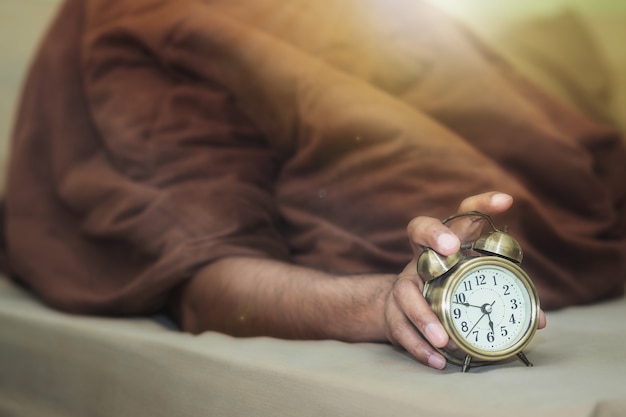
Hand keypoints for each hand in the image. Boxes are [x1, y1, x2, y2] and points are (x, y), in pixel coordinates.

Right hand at [383, 191, 544, 369]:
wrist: (397, 310)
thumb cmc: (446, 293)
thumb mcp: (473, 287)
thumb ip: (504, 299)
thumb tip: (541, 320)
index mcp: (447, 245)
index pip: (463, 217)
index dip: (482, 204)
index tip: (507, 201)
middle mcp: (422, 257)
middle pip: (418, 230)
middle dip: (434, 234)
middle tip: (450, 247)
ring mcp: (404, 283)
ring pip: (407, 292)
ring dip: (425, 316)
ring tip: (444, 340)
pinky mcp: (393, 312)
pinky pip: (401, 328)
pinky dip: (419, 346)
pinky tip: (437, 360)